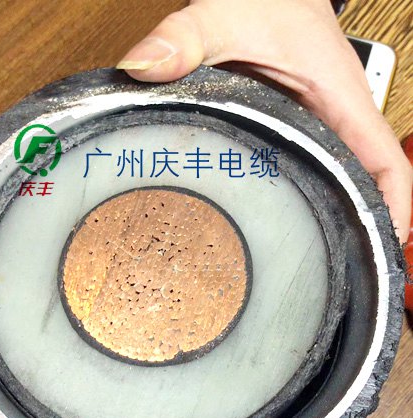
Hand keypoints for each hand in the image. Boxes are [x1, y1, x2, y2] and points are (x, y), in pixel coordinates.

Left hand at [117, 0, 411, 242]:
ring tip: (317, 266)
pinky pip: (324, 166)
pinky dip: (319, 196)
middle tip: (338, 278)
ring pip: (346, 180)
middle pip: (369, 185)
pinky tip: (295, 224)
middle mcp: (340, 117)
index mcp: (340, 99)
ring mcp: (326, 125)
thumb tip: (144, 69)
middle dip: (362, 231)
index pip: (387, 163)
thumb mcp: (222, 15)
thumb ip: (182, 40)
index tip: (384, 253)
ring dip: (341, 219)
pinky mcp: (307, 127)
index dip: (395, 209)